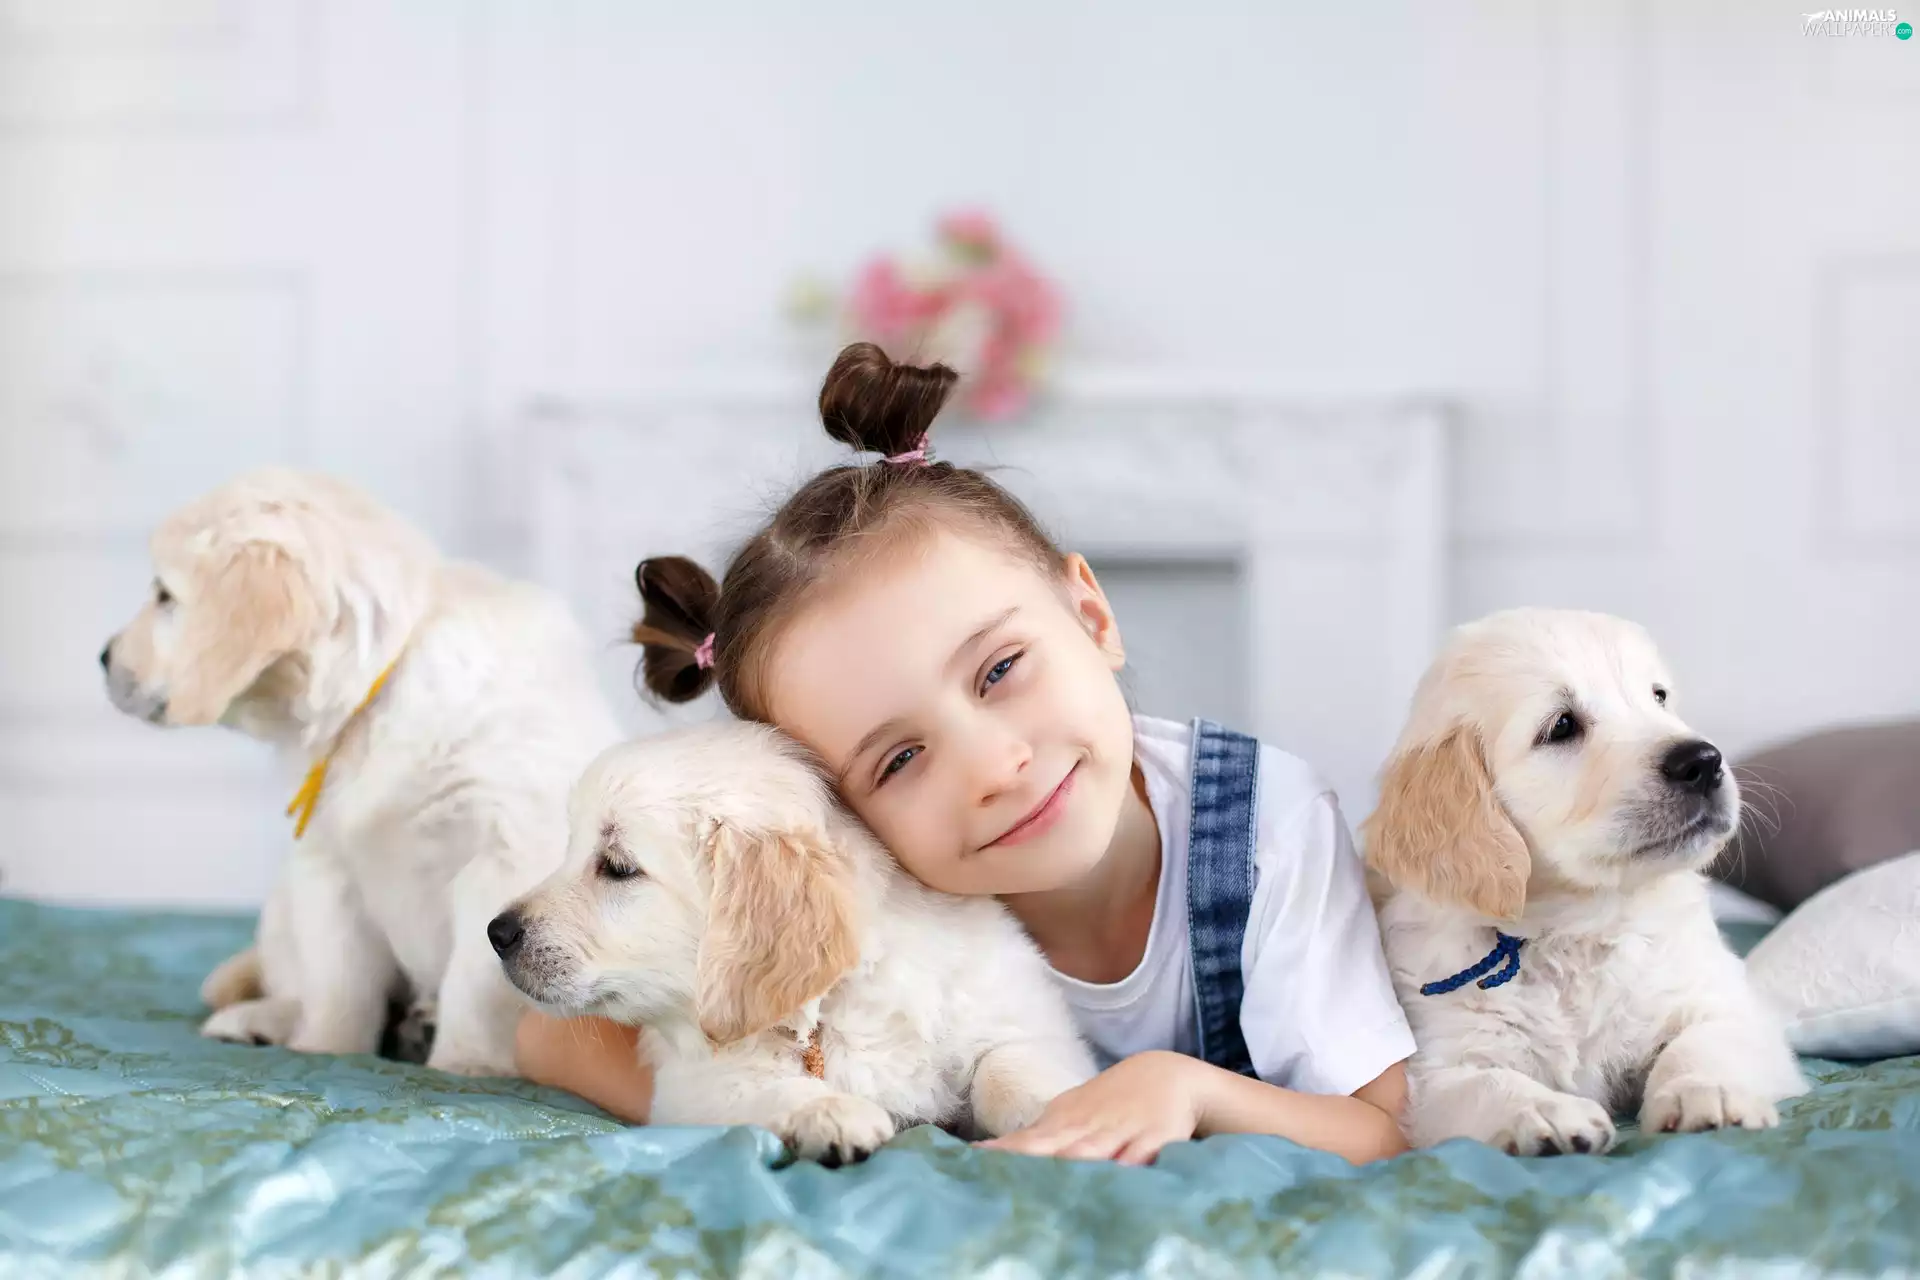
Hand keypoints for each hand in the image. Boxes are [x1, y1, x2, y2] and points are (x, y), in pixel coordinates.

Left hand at [977, 1050, 1205, 1164]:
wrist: (1167, 1074)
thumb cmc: (1108, 1104)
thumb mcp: (1070, 1116)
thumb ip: (1038, 1140)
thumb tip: (990, 1158)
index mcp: (1063, 1122)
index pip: (1025, 1141)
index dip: (1001, 1154)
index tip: (970, 1165)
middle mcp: (1085, 1128)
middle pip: (1050, 1148)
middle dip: (1022, 1163)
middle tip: (992, 1179)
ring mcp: (1120, 1133)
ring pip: (1088, 1152)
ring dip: (1064, 1167)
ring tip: (1039, 1186)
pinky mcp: (1155, 1139)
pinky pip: (1139, 1156)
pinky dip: (1125, 1167)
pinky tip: (1113, 1180)